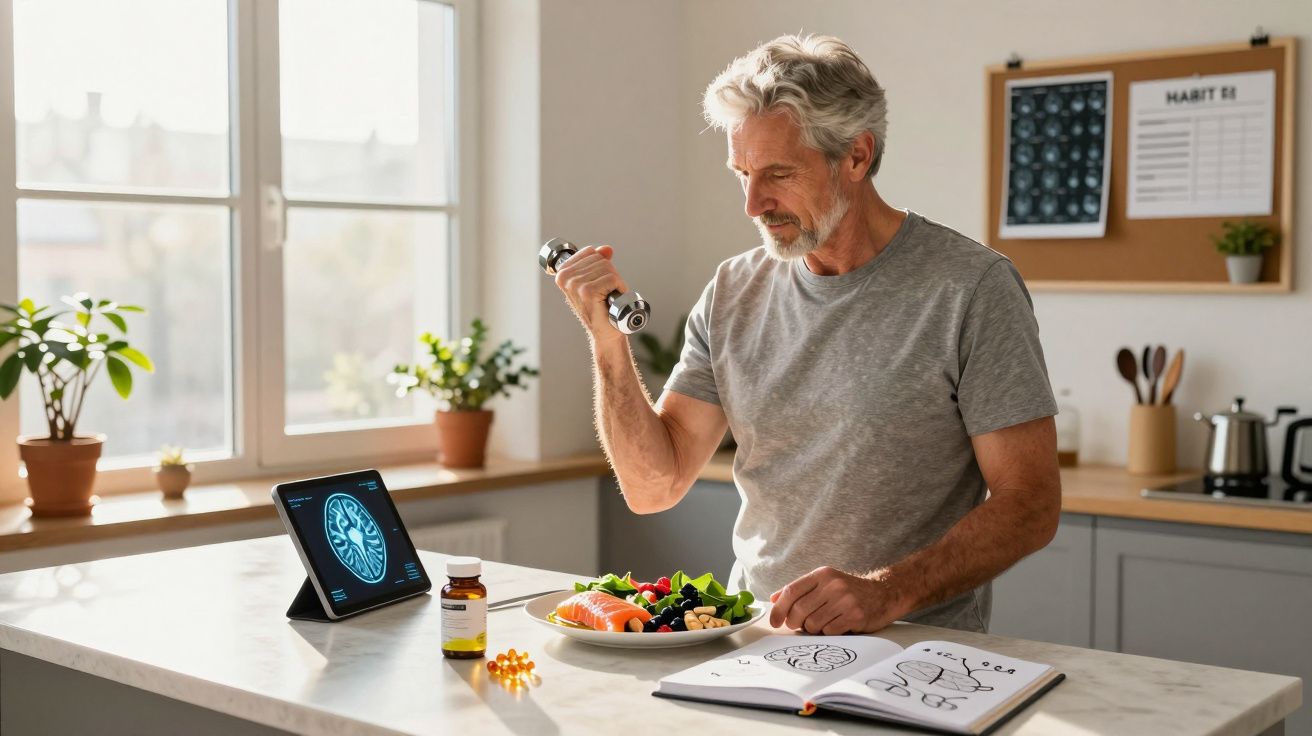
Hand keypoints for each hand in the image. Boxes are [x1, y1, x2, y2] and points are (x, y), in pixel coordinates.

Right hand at [552, 244, 628, 343]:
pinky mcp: (588, 292)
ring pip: (608, 268)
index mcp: (563, 272)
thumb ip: (598, 261)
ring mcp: (575, 285)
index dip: (602, 266)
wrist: (605, 333)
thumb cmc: (601, 308)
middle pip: (600, 259)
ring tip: (608, 297)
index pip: (591, 252)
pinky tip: (612, 300)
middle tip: (605, 293)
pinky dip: (620, 288)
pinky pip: (613, 278)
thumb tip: (606, 249)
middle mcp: (565, 277)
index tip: (598, 283)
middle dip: (610, 275)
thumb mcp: (596, 280)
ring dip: (615, 283)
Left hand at [768, 566, 908, 634]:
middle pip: (799, 610)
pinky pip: (829, 632)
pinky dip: (829, 632)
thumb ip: (800, 590)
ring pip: (813, 624)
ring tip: (824, 623)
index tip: (775, 622)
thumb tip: (773, 599)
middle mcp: (833, 585)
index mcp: (822, 575)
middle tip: (800, 626)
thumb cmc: (849, 591)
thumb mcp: (825, 583)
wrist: (884, 594)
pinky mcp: (855, 615)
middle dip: (795, 623)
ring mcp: (845, 600)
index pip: (791, 591)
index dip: (779, 609)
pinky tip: (837, 625)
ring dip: (814, 629)